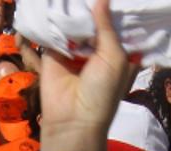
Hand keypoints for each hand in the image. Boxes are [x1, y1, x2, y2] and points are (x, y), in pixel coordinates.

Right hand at [38, 0, 134, 145]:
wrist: (72, 119)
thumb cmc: (102, 91)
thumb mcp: (114, 57)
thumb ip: (107, 27)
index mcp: (116, 52)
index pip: (117, 23)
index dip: (117, 9)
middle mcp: (96, 48)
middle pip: (94, 19)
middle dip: (92, 6)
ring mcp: (74, 49)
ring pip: (74, 22)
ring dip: (73, 9)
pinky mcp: (53, 51)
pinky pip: (54, 30)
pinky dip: (54, 18)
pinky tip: (57, 3)